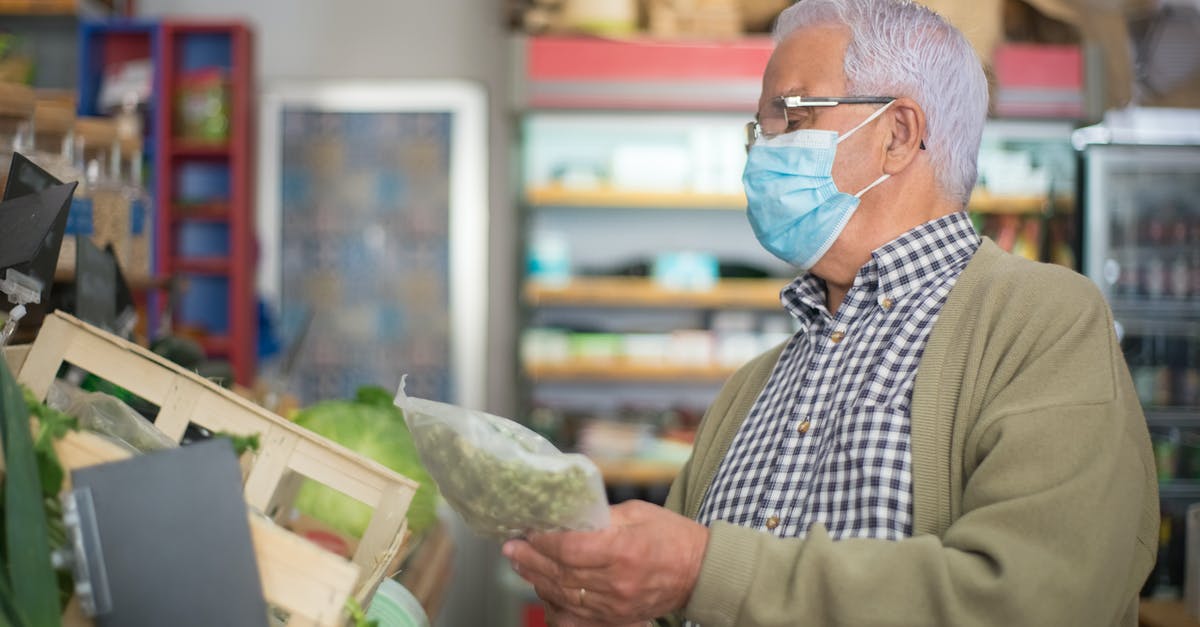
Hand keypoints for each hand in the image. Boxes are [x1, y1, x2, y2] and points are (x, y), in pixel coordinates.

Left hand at [503, 500, 707, 623]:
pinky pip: (576, 615)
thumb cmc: (671, 537)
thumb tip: (564, 515)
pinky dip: (555, 602)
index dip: (543, 541)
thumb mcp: (637, 513)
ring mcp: (615, 605)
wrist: (699, 572)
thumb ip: (600, 516)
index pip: (569, 549)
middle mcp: (617, 582)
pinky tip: (543, 589)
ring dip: (537, 579)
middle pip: (560, 574)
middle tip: (511, 548)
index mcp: (623, 550)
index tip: (528, 531)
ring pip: (563, 595)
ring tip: (520, 564)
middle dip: (530, 559)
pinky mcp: (616, 619)